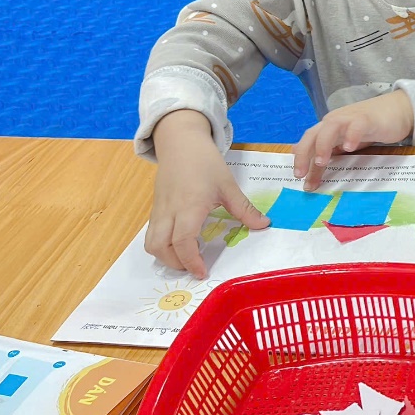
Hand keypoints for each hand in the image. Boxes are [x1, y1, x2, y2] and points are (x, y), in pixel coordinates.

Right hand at [145, 110, 269, 278]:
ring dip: (165, 256)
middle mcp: (169, 211)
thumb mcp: (228, 185)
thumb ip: (244, 209)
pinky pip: (152, 233)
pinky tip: (180, 244)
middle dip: (175, 264)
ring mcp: (159, 210)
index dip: (191, 261)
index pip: (183, 242)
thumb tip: (263, 225)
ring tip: (186, 259)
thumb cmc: (204, 162)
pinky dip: (162, 245)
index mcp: (189, 206)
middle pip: (160, 247)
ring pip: (151, 243)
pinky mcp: (155, 207)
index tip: (203, 272)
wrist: (180, 142)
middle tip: (195, 268)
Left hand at [293, 91, 414, 188]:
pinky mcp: (368, 119)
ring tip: (321, 162)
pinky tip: (349, 148)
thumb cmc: (371, 128)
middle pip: (313, 134)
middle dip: (304, 154)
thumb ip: (331, 152)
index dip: (302, 161)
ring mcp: (350, 118)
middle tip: (301, 175)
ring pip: (330, 127)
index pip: (309, 144)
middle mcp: (335, 122)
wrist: (398, 109)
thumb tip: (310, 167)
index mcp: (328, 129)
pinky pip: (357, 125)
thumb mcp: (348, 143)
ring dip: (323, 145)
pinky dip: (351, 136)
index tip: (301, 181)